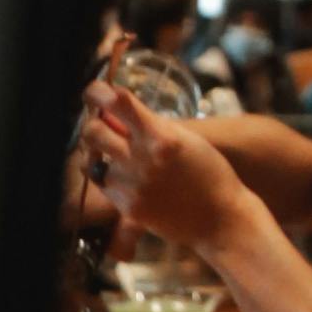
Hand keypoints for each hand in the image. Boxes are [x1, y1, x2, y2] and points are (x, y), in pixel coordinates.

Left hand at [85, 108, 256, 276]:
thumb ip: (148, 124)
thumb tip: (112, 112)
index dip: (98, 91)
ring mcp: (132, 186)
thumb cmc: (209, 174)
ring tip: (115, 155)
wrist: (221, 219)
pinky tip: (126, 178)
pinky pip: (102, 185)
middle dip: (95, 125)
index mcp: (161, 137)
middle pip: (92, 130)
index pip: (116, 101)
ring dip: (98, 154)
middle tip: (105, 126)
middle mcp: (142, 160)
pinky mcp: (127, 208)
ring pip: (89, 161)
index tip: (96, 92)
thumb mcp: (184, 139)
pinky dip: (108, 177)